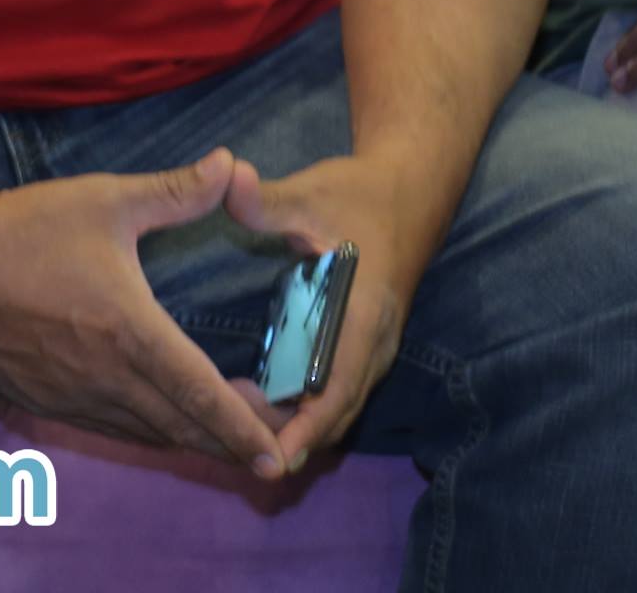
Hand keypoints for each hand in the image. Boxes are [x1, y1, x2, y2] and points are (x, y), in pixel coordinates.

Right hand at [0, 150, 291, 479]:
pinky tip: (161, 421)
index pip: (200, 394)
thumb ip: (176, 191)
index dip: (243, 428)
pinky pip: (111, 429)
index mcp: (130, 331)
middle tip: (275, 446)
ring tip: (228, 435)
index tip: (277, 458)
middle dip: (232, 443)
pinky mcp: (46, 402)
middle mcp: (106, 377)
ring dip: (191, 440)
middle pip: (183, 429)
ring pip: (148, 435)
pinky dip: (148, 433)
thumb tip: (231, 164)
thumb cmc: (24, 227)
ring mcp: (73, 396)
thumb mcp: (106, 201)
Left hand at [221, 155, 440, 472]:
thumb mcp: (311, 193)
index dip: (305, 427)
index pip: (337, 389)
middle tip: (229, 441)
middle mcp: (374, 344)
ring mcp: (372, 349)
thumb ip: (268, 199)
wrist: (407, 193)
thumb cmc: (358, 195)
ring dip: (294, 424)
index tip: (271, 457)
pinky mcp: (363, 346)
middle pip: (334, 412)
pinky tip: (257, 403)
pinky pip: (335, 392)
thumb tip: (229, 178)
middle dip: (288, 434)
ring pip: (336, 407)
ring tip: (234, 425)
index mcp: (364, 317)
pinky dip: (304, 408)